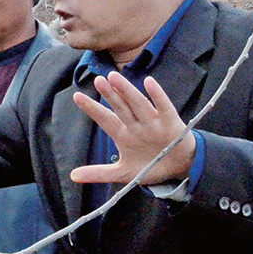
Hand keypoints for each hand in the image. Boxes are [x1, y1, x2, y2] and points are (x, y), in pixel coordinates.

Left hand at [69, 73, 194, 185]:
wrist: (180, 169)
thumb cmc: (150, 166)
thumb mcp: (123, 173)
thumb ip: (98, 173)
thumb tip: (72, 176)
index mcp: (123, 135)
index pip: (105, 119)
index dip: (92, 109)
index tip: (76, 96)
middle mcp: (136, 126)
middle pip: (120, 107)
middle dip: (109, 94)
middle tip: (98, 80)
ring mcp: (153, 123)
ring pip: (138, 104)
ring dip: (127, 91)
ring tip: (114, 77)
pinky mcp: (171, 124)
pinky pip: (164, 108)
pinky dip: (158, 96)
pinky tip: (149, 83)